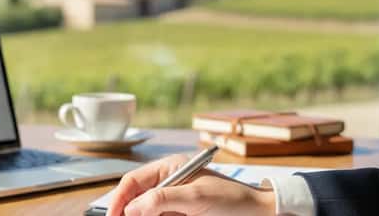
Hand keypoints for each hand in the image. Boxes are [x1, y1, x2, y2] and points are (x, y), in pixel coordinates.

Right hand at [106, 154, 275, 215]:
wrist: (259, 214)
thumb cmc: (233, 200)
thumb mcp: (196, 197)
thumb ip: (162, 199)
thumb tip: (132, 208)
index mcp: (170, 168)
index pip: (133, 181)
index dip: (119, 199)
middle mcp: (167, 183)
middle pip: (135, 198)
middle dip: (127, 212)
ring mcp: (173, 200)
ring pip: (145, 212)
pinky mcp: (179, 214)